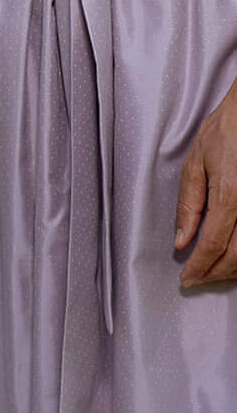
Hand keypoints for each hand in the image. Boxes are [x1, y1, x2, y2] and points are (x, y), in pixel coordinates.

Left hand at [176, 76, 236, 286]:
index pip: (213, 244)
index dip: (199, 267)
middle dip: (215, 274)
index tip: (187, 278)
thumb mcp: (196, 162)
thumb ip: (189, 204)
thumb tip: (182, 240)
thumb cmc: (225, 132)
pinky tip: (233, 257)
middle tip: (197, 279)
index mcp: (230, 195)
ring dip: (233, 270)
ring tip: (213, 272)